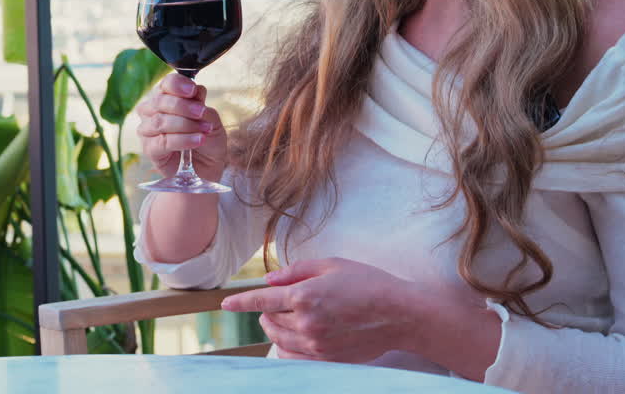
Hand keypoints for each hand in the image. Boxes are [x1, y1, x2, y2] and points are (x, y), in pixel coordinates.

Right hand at [135, 72, 226, 181]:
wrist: (207, 166)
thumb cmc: (206, 138)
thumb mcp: (210, 118)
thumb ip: (201, 104)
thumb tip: (196, 90)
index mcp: (165, 97)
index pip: (166, 84)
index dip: (178, 84)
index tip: (192, 90)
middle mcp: (151, 111)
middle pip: (160, 101)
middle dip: (183, 106)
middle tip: (201, 113)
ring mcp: (147, 131)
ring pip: (160, 121)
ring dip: (185, 124)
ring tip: (204, 129)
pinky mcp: (150, 149)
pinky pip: (163, 142)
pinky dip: (183, 140)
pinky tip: (198, 140)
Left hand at [220, 258, 421, 362]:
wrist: (399, 314)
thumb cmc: (368, 283)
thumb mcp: (332, 265)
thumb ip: (297, 271)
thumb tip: (270, 280)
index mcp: (305, 294)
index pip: (261, 300)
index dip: (240, 301)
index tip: (225, 304)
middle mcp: (306, 321)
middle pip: (268, 319)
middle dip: (266, 310)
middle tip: (276, 302)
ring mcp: (315, 344)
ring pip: (278, 339)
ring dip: (274, 327)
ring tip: (283, 317)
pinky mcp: (326, 359)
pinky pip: (292, 357)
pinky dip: (285, 347)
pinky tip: (293, 337)